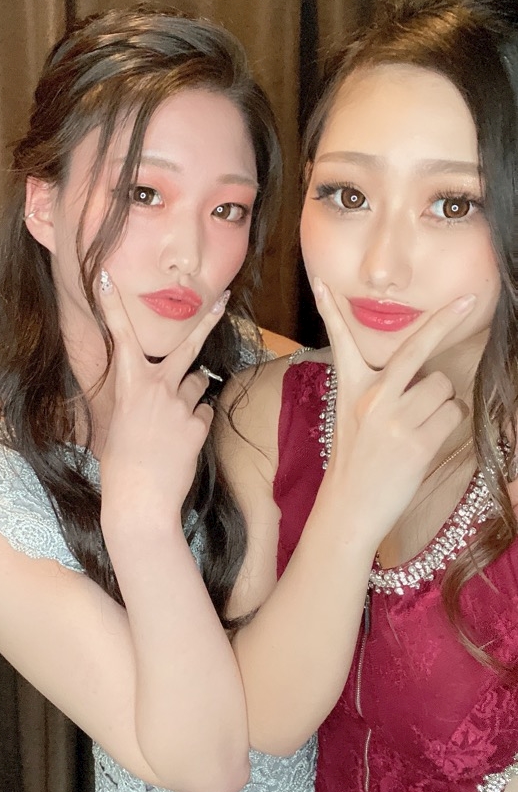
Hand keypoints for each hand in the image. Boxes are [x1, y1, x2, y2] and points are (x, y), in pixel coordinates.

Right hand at [98, 270, 228, 529]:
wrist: (140, 502)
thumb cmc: (120, 467)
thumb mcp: (118, 425)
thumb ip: (137, 401)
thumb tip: (154, 394)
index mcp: (130, 385)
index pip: (122, 337)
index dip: (113, 306)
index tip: (107, 278)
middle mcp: (158, 388)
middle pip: (189, 345)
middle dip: (208, 319)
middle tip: (224, 297)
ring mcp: (181, 405)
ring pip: (198, 385)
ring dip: (192, 395)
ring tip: (173, 423)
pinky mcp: (199, 426)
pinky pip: (204, 415)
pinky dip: (196, 425)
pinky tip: (181, 444)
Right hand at [315, 278, 475, 542]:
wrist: (347, 510)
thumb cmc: (354, 464)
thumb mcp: (351, 419)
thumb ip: (378, 391)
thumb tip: (421, 374)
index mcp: (349, 389)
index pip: (338, 341)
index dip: (329, 310)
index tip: (322, 281)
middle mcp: (372, 398)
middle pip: (415, 347)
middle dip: (445, 320)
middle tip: (469, 299)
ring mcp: (395, 419)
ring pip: (444, 388)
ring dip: (441, 404)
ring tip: (417, 428)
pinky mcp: (417, 442)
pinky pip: (452, 415)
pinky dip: (446, 425)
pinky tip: (424, 443)